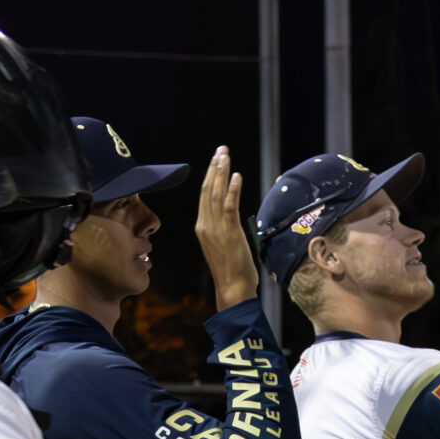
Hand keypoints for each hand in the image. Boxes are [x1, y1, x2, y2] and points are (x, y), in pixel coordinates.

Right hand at [194, 146, 258, 311]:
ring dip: (221, 173)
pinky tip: (236, 176)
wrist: (232, 288)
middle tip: (220, 150)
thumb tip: (232, 215)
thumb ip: (224, 228)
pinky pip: (229, 207)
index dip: (210, 176)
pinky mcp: (229, 232)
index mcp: (203, 227)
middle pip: (208, 190)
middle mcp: (205, 225)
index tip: (216, 160)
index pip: (205, 196)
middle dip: (214, 168)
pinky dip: (232, 190)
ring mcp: (216, 229)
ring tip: (225, 156)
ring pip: (216, 194)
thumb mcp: (224, 244)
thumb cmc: (232, 270)